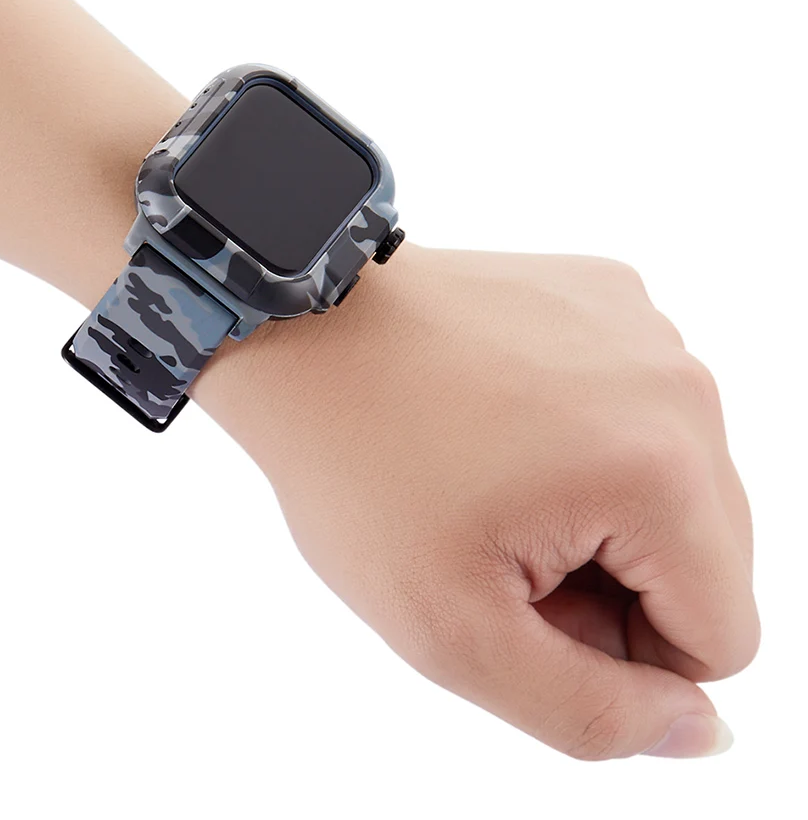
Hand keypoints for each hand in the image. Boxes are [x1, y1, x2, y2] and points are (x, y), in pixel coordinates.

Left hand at [194, 244, 757, 759]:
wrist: (304, 332)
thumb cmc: (356, 468)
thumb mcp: (455, 631)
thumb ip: (590, 712)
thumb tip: (698, 729)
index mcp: (660, 469)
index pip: (719, 638)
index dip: (617, 653)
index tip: (519, 600)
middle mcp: (680, 385)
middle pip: (705, 556)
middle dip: (612, 580)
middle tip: (496, 544)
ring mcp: (647, 327)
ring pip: (673, 485)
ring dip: (599, 511)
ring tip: (492, 478)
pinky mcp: (612, 295)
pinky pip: (640, 411)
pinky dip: (586, 438)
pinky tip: (501, 419)